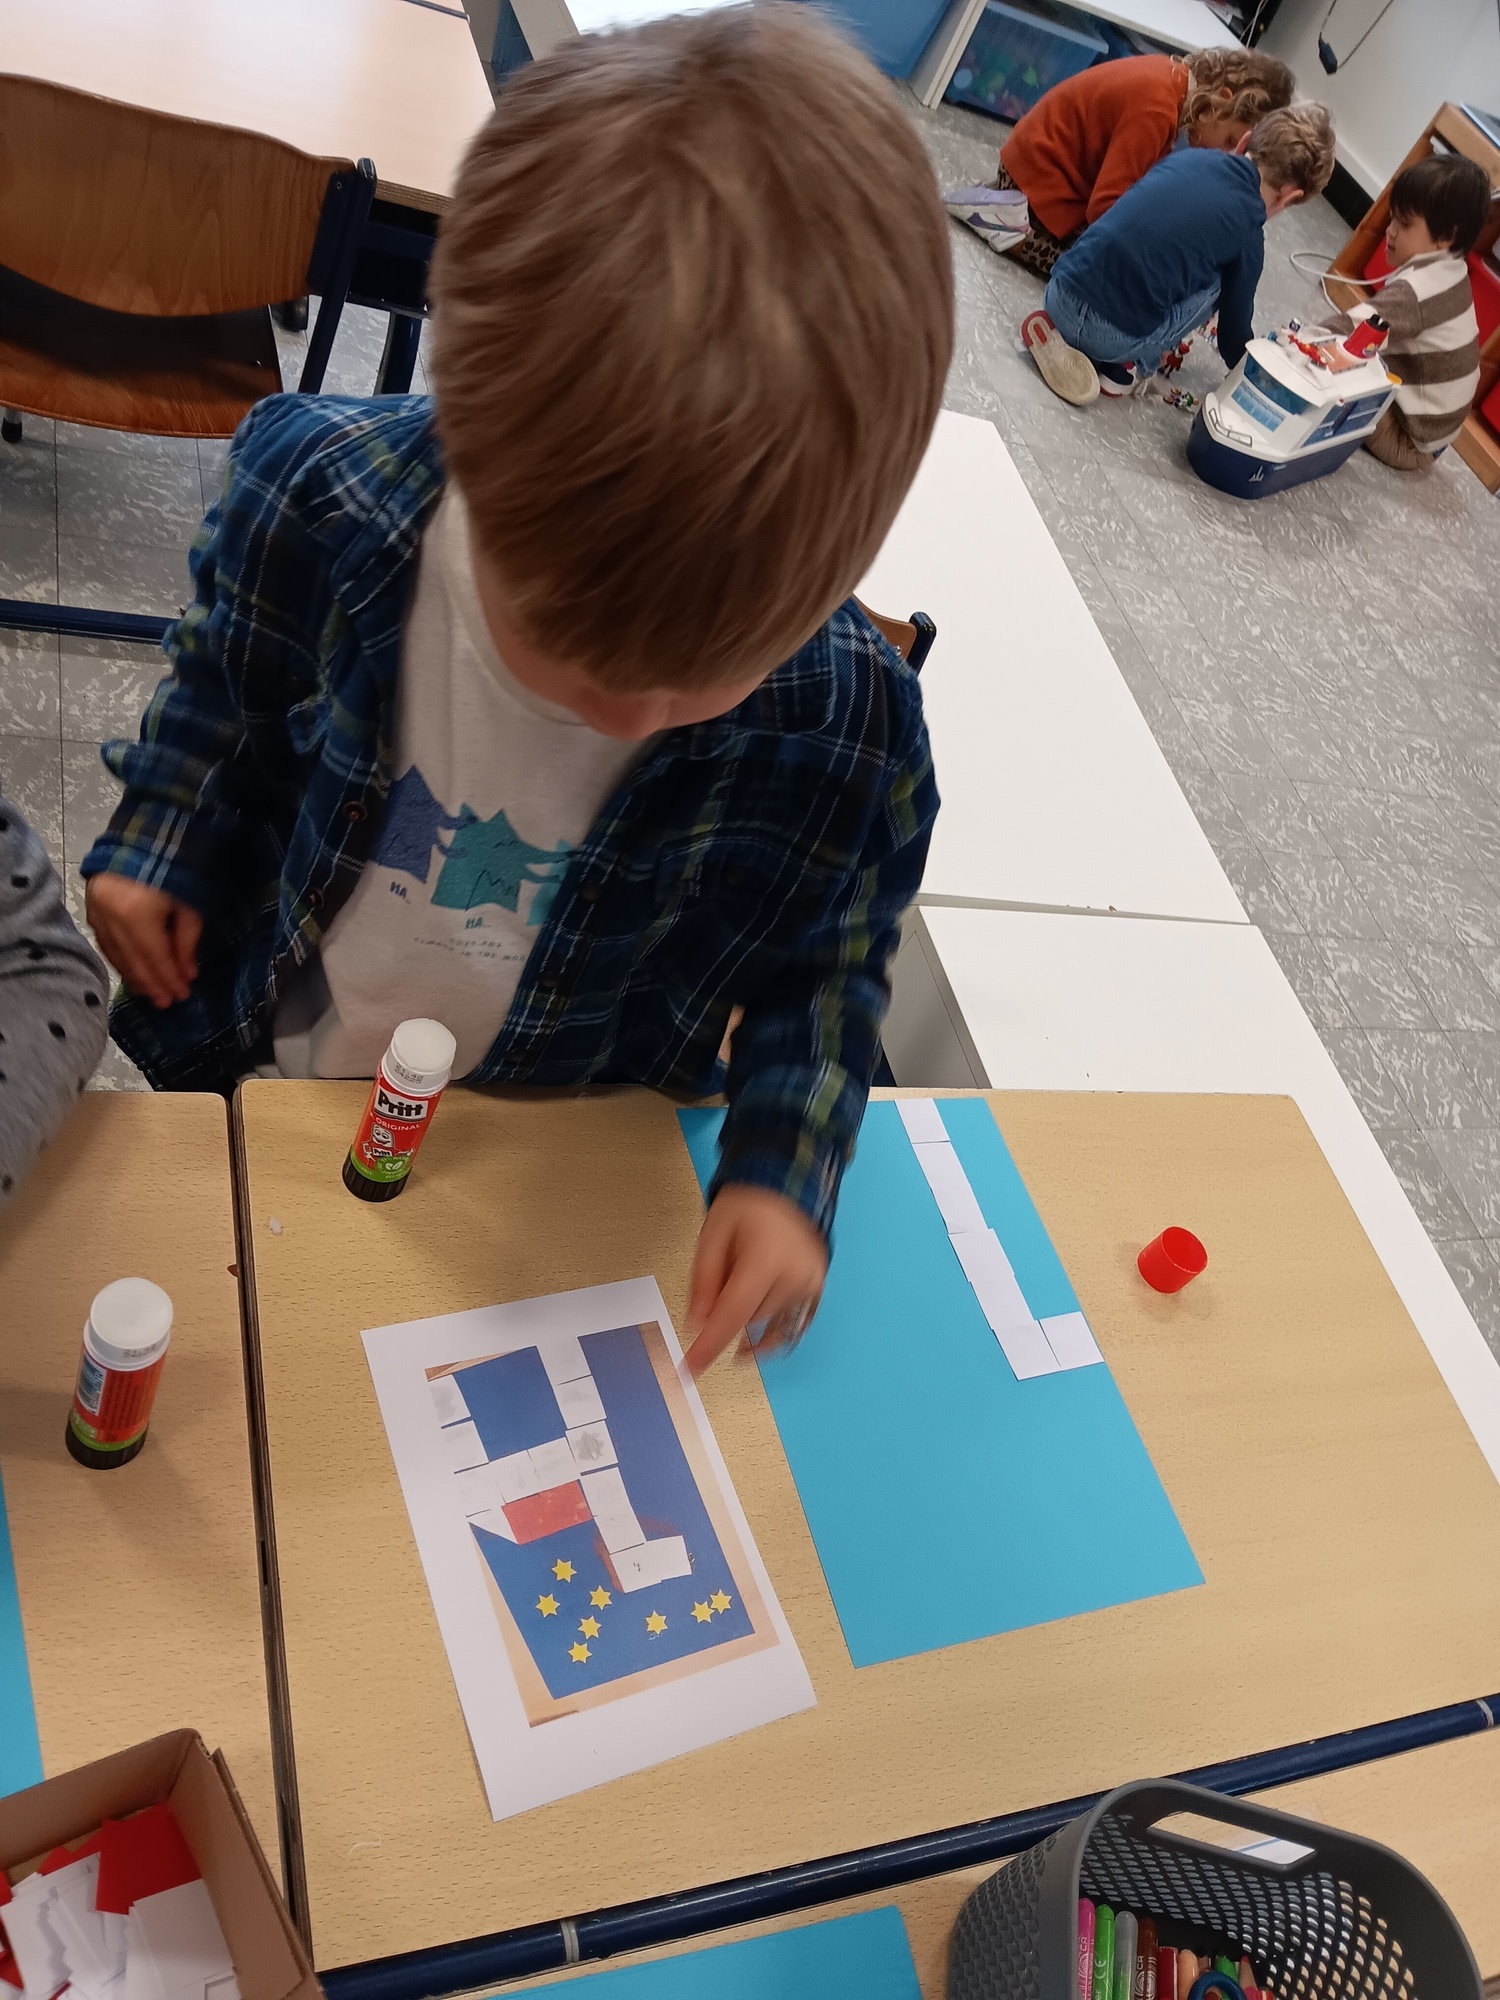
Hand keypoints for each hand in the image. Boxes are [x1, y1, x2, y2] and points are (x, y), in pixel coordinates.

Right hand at [84, 876, 202, 1008]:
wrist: (145, 830)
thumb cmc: (177, 865)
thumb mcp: (189, 904)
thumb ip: (186, 941)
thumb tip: (187, 974)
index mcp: (137, 916)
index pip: (155, 959)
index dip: (169, 980)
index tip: (182, 996)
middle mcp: (111, 917)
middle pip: (133, 961)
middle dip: (152, 984)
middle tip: (167, 1003)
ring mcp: (96, 911)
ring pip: (115, 954)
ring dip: (133, 975)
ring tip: (150, 991)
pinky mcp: (89, 905)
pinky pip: (104, 941)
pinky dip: (119, 958)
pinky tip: (131, 969)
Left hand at [684, 1185, 828, 1376]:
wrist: (787, 1185)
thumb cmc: (748, 1205)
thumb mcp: (713, 1233)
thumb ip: (704, 1280)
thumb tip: (698, 1322)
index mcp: (767, 1259)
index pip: (734, 1315)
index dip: (710, 1346)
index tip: (689, 1371)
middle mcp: (795, 1276)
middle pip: (749, 1320)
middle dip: (727, 1311)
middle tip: (723, 1275)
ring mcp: (811, 1285)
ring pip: (769, 1327)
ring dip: (748, 1321)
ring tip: (742, 1282)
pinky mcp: (818, 1290)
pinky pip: (794, 1328)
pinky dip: (772, 1337)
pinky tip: (754, 1340)